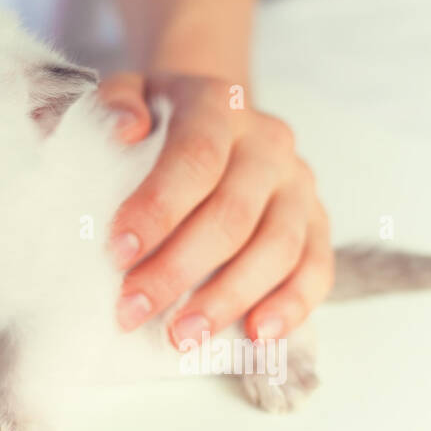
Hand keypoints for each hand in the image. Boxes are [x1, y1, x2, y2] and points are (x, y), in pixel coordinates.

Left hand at [99, 72, 332, 344]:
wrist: (210, 115)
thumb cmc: (156, 117)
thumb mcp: (126, 94)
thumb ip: (113, 104)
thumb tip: (124, 130)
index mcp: (219, 106)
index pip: (195, 158)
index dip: (158, 208)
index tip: (118, 254)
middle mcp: (268, 142)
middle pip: (231, 214)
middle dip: (177, 270)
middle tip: (132, 309)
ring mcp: (299, 183)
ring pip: (277, 248)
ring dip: (227, 299)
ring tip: (181, 336)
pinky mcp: (318, 221)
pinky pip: (316, 268)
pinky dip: (291, 305)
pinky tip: (257, 335)